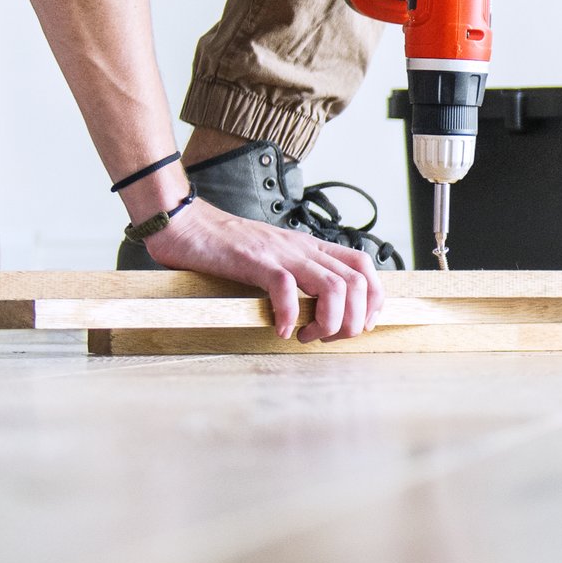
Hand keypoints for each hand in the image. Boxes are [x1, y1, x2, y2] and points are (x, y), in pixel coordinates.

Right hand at [145, 198, 387, 341]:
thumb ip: (296, 276)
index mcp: (310, 247)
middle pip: (356, 283)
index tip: (361, 324)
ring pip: (334, 287)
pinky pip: (286, 289)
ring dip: (328, 322)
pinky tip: (280, 329)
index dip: (373, 298)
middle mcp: (303, 248)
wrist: (188, 225)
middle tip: (327, 337)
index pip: (363, 265)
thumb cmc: (225, 247)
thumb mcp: (273, 258)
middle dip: (353, 320)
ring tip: (307, 336)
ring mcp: (281, 253)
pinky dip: (290, 316)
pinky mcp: (256, 261)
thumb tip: (316, 310)